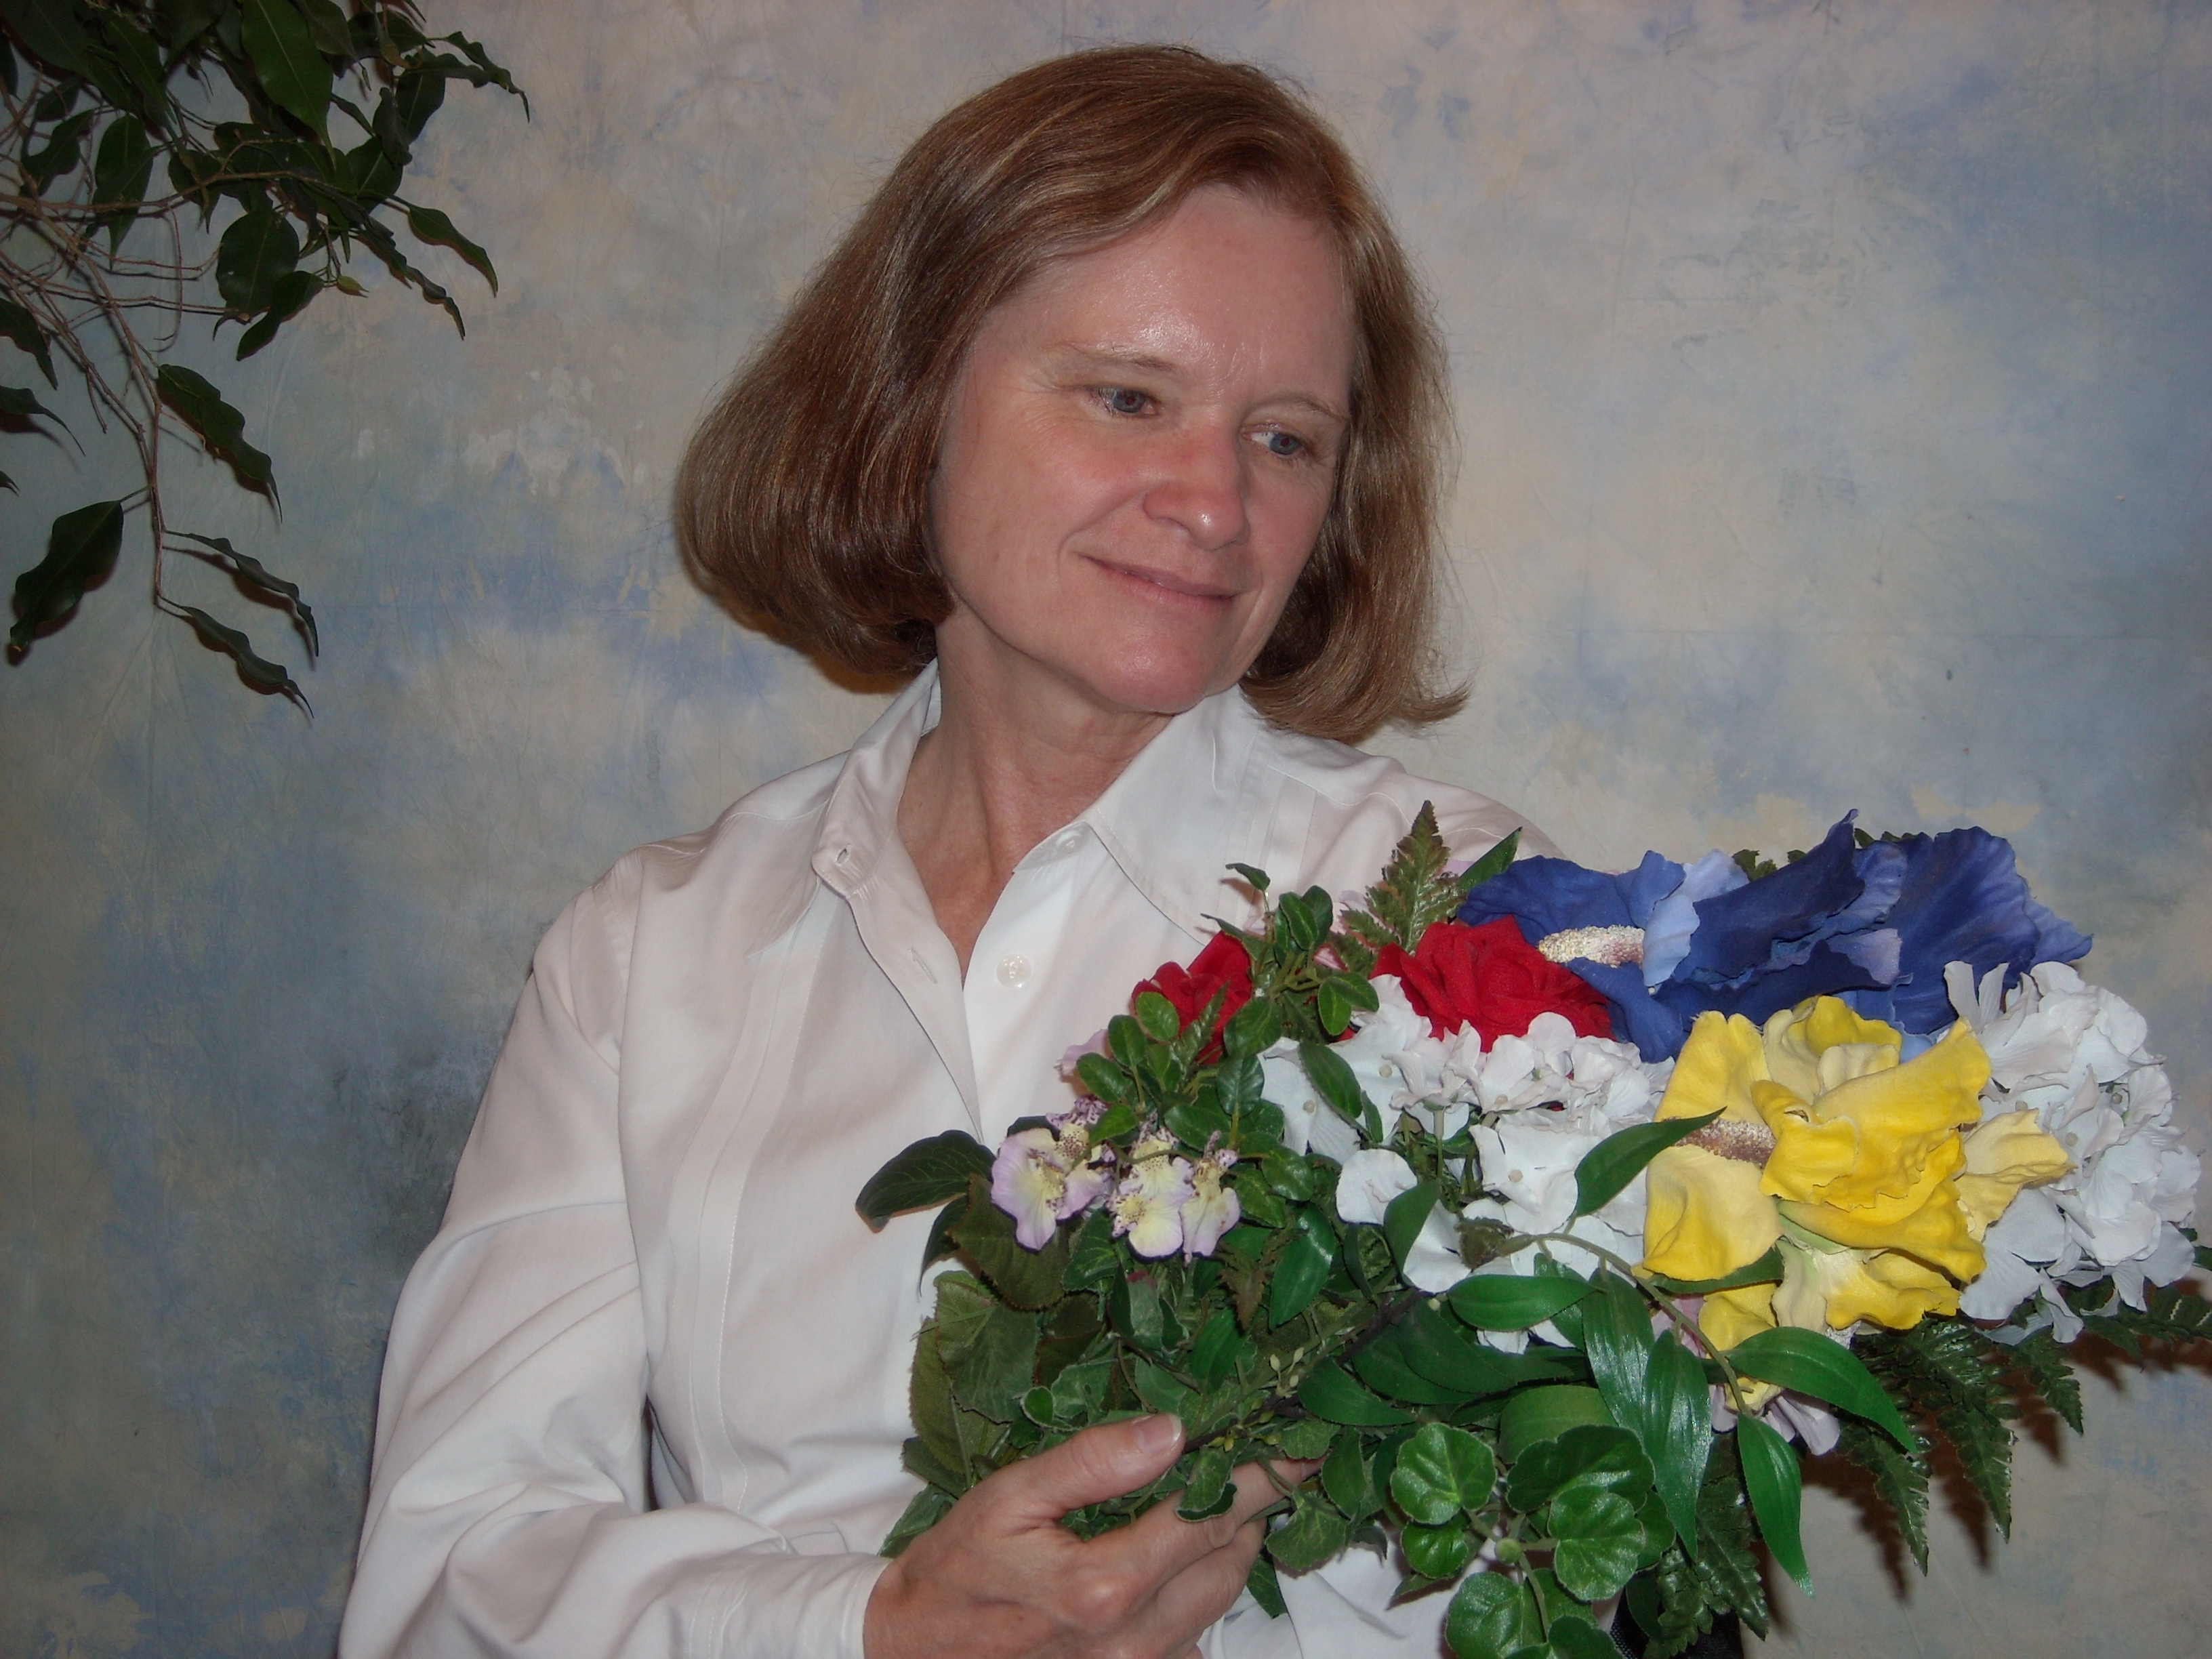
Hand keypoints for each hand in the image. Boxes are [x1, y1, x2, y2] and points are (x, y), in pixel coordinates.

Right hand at [863, 1414, 1309, 1658]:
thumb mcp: (1009, 1498)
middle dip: (1251, 1508)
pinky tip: (1177, 1557)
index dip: (1259, 1477)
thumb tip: (1172, 1431)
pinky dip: (1199, 1593)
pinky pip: (1194, 1638)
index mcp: (1104, 1587)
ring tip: (1222, 1499)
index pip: (1209, 1520)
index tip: (1295, 1444)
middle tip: (1254, 1459)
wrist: (918, 1651)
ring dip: (1229, 1550)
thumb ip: (1092, 1463)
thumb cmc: (958, 1569)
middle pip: (1230, 1563)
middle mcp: (1132, 1640)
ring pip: (1219, 1602)